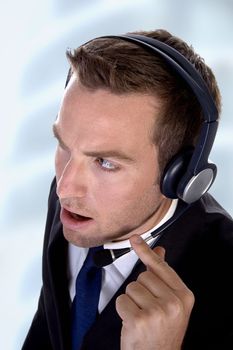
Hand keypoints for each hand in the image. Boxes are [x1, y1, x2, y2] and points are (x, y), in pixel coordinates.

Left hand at [115, 235, 194, 349]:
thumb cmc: (162, 332)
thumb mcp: (169, 304)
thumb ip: (163, 276)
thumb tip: (159, 251)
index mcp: (184, 296)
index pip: (161, 267)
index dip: (146, 251)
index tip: (135, 238)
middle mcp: (173, 303)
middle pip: (143, 277)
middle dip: (140, 290)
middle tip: (148, 308)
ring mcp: (157, 311)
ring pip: (131, 287)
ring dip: (131, 301)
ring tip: (141, 316)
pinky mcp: (140, 319)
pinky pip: (121, 300)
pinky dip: (123, 310)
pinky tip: (133, 322)